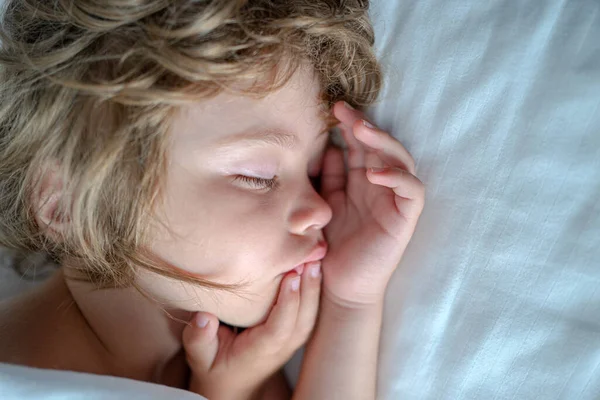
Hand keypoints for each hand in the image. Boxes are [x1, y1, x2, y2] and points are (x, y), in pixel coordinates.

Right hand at [182, 262, 321, 399]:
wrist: (233, 386)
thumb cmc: (216, 368)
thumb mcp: (199, 357)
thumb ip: (199, 339)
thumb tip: (204, 317)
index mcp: (260, 350)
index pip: (279, 328)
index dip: (288, 302)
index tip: (291, 276)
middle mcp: (281, 346)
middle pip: (303, 319)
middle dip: (308, 288)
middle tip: (311, 258)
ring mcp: (291, 342)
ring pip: (310, 315)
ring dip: (314, 287)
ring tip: (316, 258)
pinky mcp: (295, 333)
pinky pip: (310, 312)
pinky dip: (313, 291)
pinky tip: (313, 268)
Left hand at [319, 101, 424, 306]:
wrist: (340, 285)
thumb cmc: (333, 245)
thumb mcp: (326, 203)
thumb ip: (329, 176)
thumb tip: (328, 145)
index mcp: (362, 180)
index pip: (361, 145)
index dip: (350, 125)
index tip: (332, 108)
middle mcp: (381, 186)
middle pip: (382, 147)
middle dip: (365, 126)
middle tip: (344, 110)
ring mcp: (396, 201)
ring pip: (402, 161)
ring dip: (383, 143)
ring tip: (361, 131)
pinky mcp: (405, 220)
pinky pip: (412, 192)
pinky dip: (397, 178)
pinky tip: (374, 173)